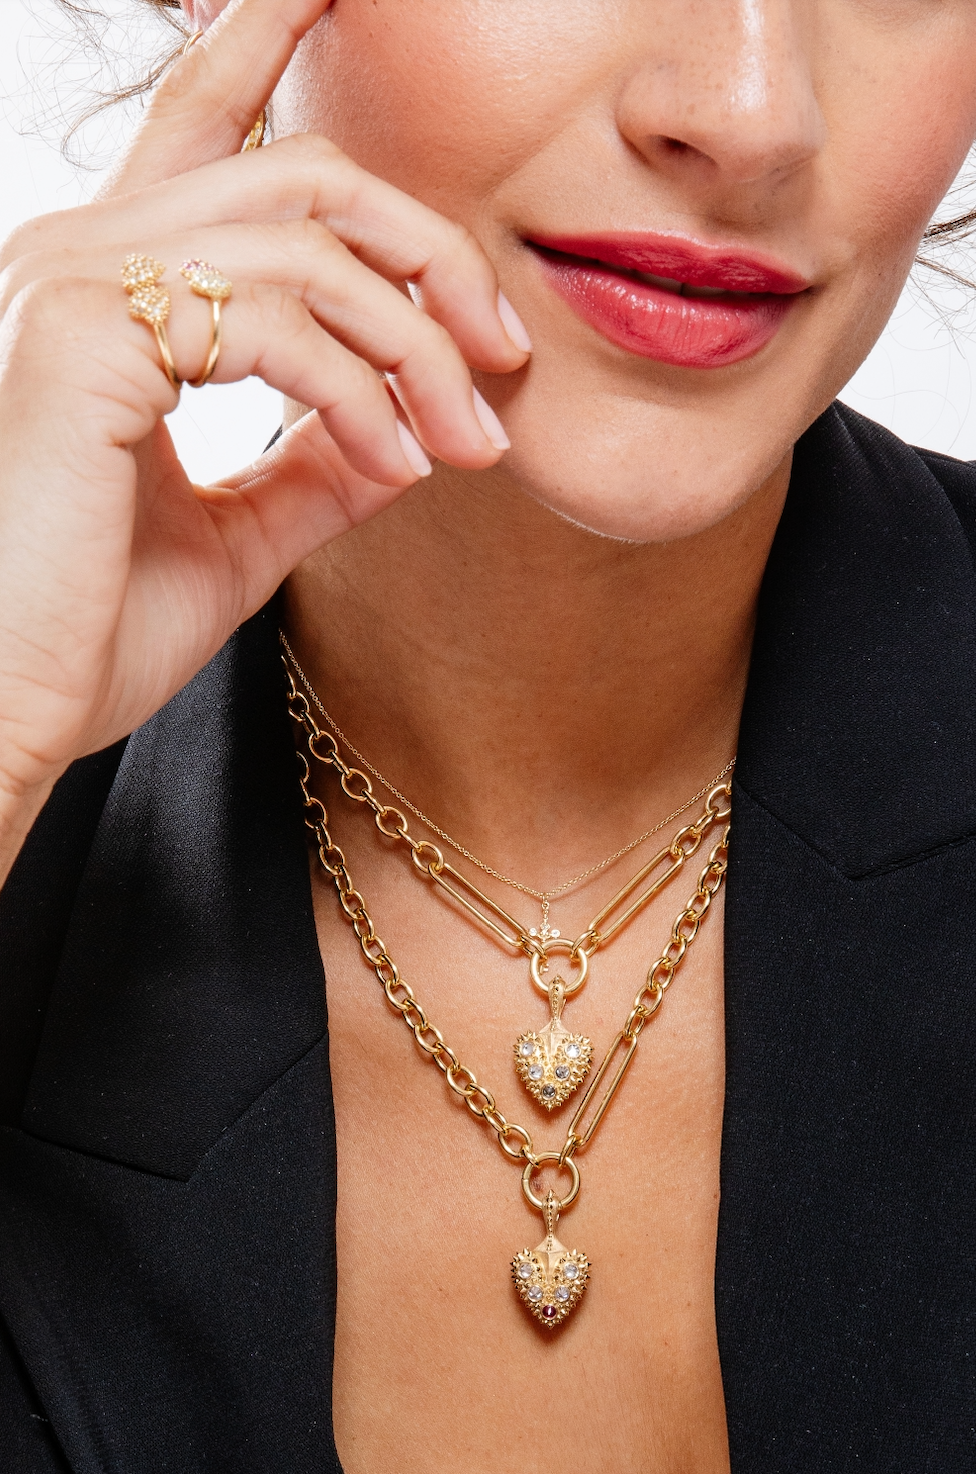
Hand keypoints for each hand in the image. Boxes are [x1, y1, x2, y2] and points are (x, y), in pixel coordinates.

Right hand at [0, 0, 529, 878]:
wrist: (12, 717)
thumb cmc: (93, 633)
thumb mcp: (239, 536)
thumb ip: (316, 464)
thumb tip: (406, 428)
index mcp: (108, 290)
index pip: (203, 125)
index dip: (265, 33)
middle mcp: (77, 255)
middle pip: (303, 176)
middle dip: (426, 257)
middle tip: (500, 355)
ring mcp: (69, 283)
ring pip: (306, 243)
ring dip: (414, 344)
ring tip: (466, 442)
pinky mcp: (79, 335)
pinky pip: (273, 317)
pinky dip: (362, 390)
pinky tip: (397, 464)